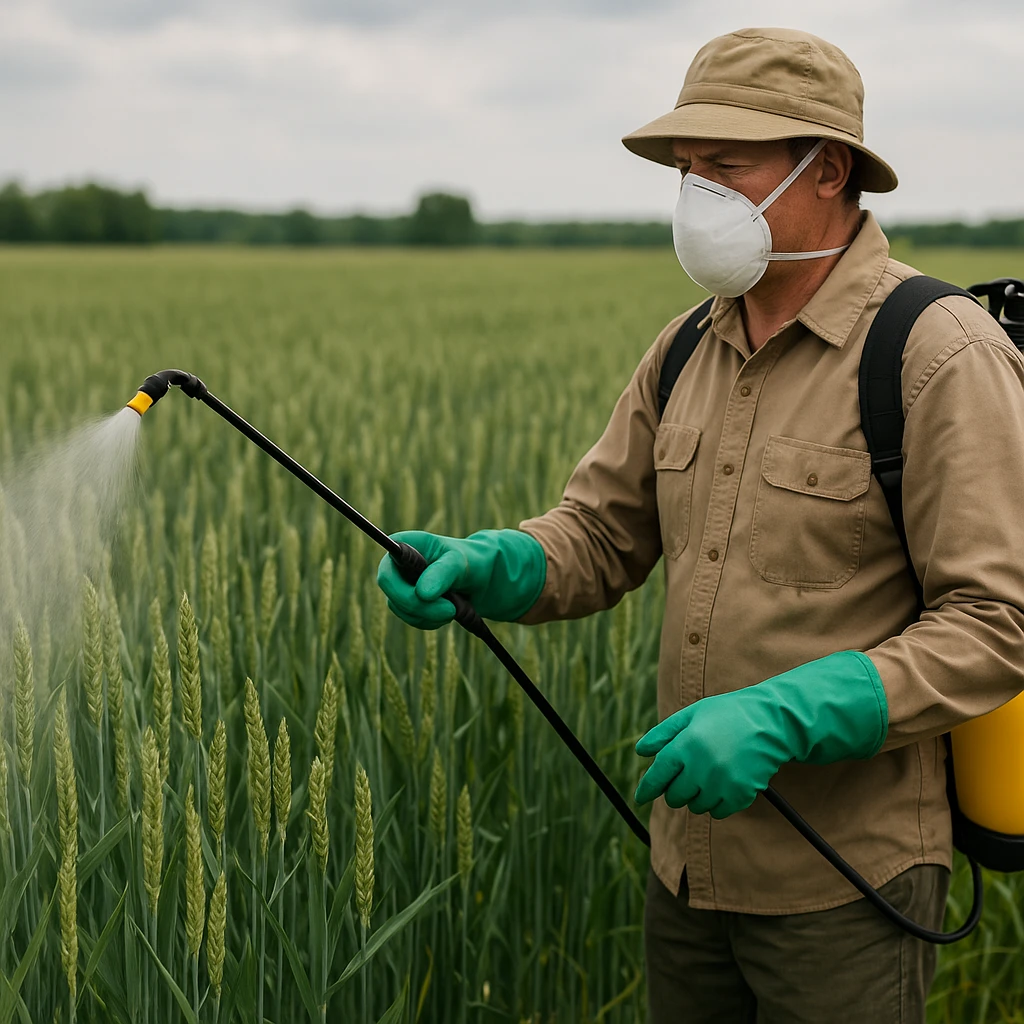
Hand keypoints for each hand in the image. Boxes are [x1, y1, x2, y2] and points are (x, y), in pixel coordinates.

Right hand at [376, 528, 546, 630]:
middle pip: (392, 595)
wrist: (483, 578)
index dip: (399, 588)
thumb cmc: (470, 561)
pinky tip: (448, 611)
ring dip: (428, 615)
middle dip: (420, 606)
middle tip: (449, 610)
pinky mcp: (410, 602)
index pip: (387, 571)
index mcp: (405, 545)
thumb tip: (421, 593)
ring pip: (402, 610)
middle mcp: (398, 565)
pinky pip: (412, 619)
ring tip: (454, 606)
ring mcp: (402, 585)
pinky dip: (430, 621)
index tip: (426, 596)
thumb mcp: (460, 563)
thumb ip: (442, 573)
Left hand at [634, 689, 793, 817]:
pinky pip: (718, 812)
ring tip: (709, 774)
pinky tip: (723, 783)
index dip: (647, 788)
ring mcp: (723, 783)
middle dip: (675, 789)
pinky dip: (717, 802)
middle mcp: (703, 766)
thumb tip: (641, 751)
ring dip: (697, 795)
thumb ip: (663, 733)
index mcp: (688, 744)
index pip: (659, 775)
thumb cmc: (727, 714)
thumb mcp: (692, 714)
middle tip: (687, 774)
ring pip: (696, 806)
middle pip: (675, 796)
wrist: (770, 721)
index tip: (640, 797)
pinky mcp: (742, 795)